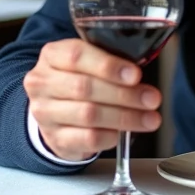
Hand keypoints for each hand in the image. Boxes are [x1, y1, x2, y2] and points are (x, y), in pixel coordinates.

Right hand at [23, 38, 162, 161]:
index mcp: (52, 55)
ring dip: (125, 117)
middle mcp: (42, 83)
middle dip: (125, 94)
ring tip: (149, 118)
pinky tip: (124, 132)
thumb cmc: (81, 78)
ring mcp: (44, 113)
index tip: (135, 75)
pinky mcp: (54, 138)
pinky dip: (111, 136)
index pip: (76, 56)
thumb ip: (111, 61)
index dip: (108, 66)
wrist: (55, 110)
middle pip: (85, 88)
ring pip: (88, 115)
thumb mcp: (91, 60)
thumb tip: (139, 73)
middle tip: (151, 99)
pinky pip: (88, 139)